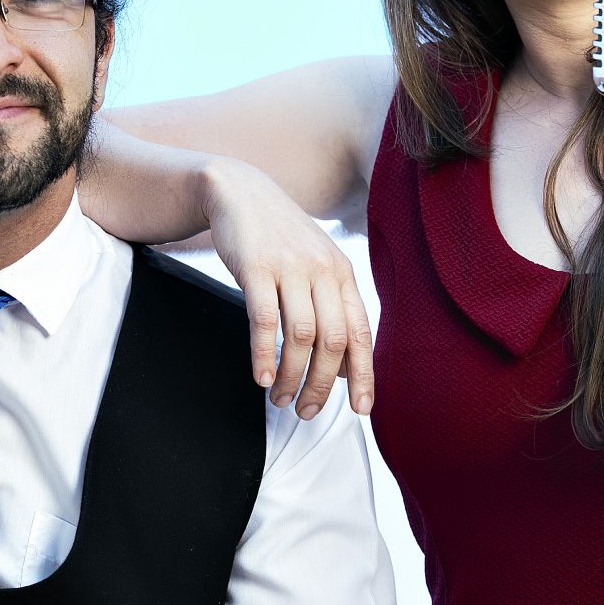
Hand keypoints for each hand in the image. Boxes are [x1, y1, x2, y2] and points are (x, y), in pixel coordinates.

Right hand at [203, 157, 374, 418]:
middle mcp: (323, 271)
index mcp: (342, 275)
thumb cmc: (279, 240)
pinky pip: (264, 319)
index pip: (361, 333)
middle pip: (333, 341)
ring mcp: (290, 267)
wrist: (240, 192)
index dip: (363, 374)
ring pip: (301, 335)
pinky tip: (261, 378)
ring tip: (281, 400)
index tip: (360, 410)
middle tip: (306, 412)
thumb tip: (339, 368)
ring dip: (292, 376)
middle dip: (321, 385)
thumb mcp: (314, 267)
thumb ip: (331, 310)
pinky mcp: (256, 267)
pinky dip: (264, 353)